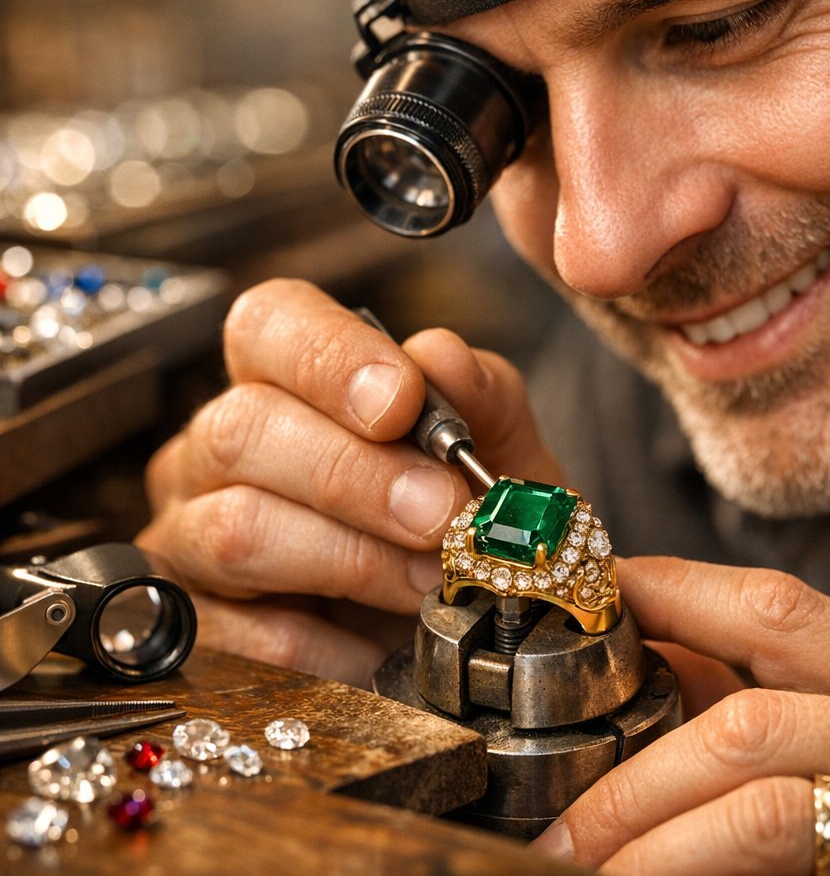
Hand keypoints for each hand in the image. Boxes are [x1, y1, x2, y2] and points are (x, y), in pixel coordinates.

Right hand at [137, 278, 561, 686]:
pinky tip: (386, 642)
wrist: (470, 609)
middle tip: (441, 513)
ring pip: (238, 531)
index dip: (329, 357)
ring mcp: (192, 535)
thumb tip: (440, 357)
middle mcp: (218, 448)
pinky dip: (337, 647)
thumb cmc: (463, 512)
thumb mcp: (496, 449)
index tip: (402, 402)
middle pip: (244, 429)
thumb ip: (479, 394)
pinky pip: (253, 635)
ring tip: (430, 578)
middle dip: (356, 475)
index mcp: (281, 379)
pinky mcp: (200, 627)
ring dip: (355, 559)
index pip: (268, 325)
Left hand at [533, 556, 829, 873]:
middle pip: (747, 719)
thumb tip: (644, 661)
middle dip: (634, 779)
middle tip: (560, 831)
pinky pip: (788, 871)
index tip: (588, 603)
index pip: (772, 603)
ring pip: (758, 807)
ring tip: (585, 868)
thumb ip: (769, 705)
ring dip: (654, 842)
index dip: (667, 594)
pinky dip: (702, 875)